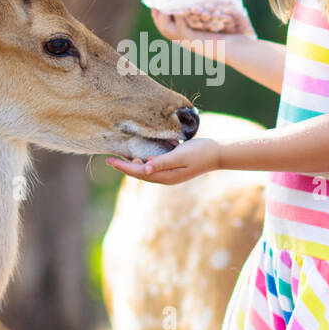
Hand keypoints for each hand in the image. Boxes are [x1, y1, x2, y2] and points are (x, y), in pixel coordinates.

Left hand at [105, 137, 220, 184]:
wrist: (218, 154)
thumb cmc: (199, 152)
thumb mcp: (179, 156)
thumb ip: (162, 162)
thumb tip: (145, 169)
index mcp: (166, 176)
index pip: (139, 173)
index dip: (124, 167)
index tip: (110, 160)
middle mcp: (166, 177)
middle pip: (141, 174)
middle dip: (125, 167)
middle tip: (110, 159)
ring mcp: (170, 173)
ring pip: (147, 171)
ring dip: (134, 166)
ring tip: (122, 159)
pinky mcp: (174, 167)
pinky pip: (155, 166)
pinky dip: (146, 162)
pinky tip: (141, 156)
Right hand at [151, 7, 255, 45]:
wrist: (239, 49)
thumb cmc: (229, 33)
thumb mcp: (212, 20)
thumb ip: (203, 11)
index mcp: (187, 37)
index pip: (166, 27)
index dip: (158, 15)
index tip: (155, 2)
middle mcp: (185, 41)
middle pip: (163, 28)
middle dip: (157, 14)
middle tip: (155, 1)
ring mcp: (189, 42)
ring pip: (168, 30)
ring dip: (164, 15)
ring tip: (163, 2)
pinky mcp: (196, 41)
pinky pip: (182, 29)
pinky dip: (178, 18)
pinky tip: (179, 7)